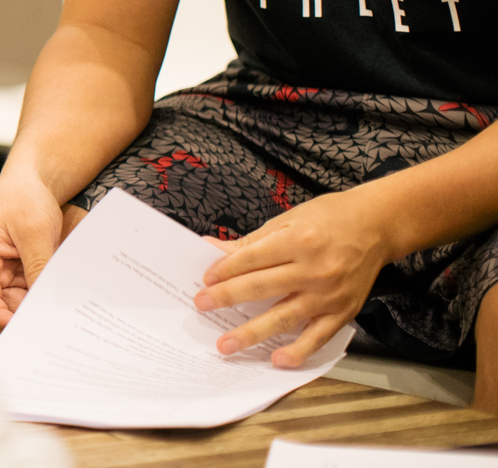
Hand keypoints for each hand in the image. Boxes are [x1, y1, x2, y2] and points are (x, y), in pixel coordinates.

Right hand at [0, 170, 81, 328]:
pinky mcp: (29, 271)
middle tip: (51, 330)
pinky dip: (48, 299)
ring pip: (23, 303)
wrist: (35, 179)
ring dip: (40, 310)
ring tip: (61, 321)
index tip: (23, 330)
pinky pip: (37, 293)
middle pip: (5, 305)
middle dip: (25, 318)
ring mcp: (12, 273)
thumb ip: (37, 267)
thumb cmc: (24, 197)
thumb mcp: (33, 231)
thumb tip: (44, 302)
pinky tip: (65, 305)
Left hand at [195, 189, 391, 367]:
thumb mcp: (287, 219)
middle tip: (201, 306)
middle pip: (262, 288)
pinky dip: (298, 351)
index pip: (252, 259)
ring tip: (226, 344)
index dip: (225, 270)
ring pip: (285, 317)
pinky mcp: (344, 312)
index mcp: (298, 241)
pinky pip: (318, 337)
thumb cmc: (328, 218)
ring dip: (252, 333)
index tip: (205, 280)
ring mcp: (330, 294)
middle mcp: (314, 270)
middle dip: (228, 298)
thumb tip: (212, 249)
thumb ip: (251, 241)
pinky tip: (277, 359)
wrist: (376, 226)